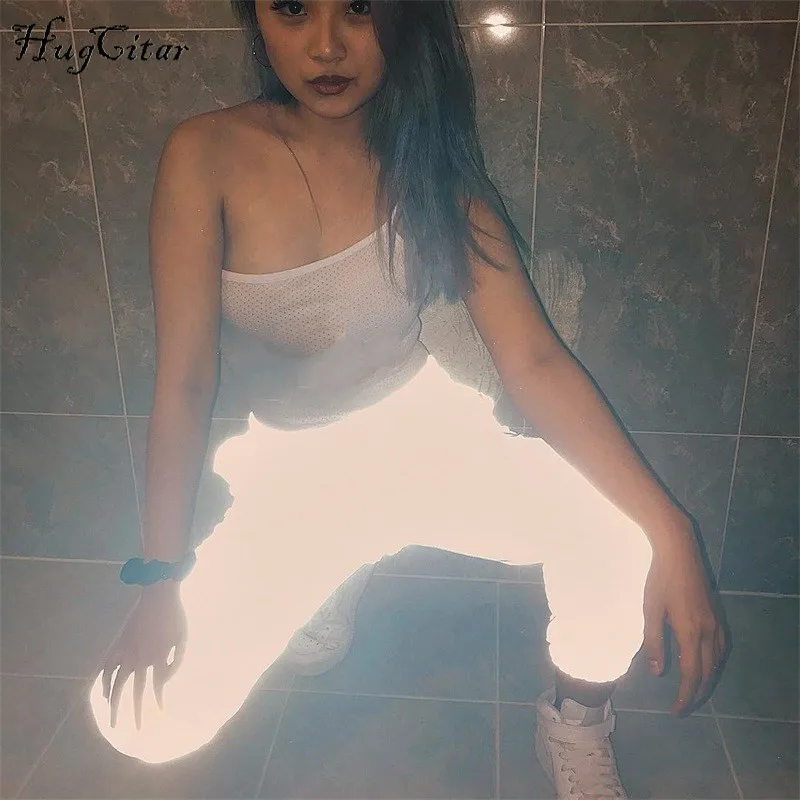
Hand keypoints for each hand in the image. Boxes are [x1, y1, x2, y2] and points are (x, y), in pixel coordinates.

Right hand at [100, 581, 186, 729]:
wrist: (159, 595)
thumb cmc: (175, 616)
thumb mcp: (183, 637)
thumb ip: (177, 660)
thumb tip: (164, 681)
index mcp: (159, 657)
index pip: (158, 686)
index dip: (159, 700)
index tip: (161, 713)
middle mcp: (141, 659)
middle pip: (137, 692)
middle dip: (137, 712)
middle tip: (136, 730)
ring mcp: (127, 653)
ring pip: (118, 685)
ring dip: (116, 705)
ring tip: (113, 722)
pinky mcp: (119, 646)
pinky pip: (107, 669)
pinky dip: (105, 684)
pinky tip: (104, 697)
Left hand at [642, 524, 727, 716]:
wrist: (678, 551)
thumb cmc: (659, 579)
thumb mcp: (650, 611)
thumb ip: (654, 643)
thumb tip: (658, 672)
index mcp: (691, 633)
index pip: (691, 675)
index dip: (684, 696)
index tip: (675, 711)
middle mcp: (709, 631)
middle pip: (707, 673)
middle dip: (696, 693)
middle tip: (682, 707)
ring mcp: (715, 622)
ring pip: (716, 661)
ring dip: (706, 679)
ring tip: (691, 690)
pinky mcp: (715, 614)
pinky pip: (719, 648)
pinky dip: (712, 663)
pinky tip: (703, 663)